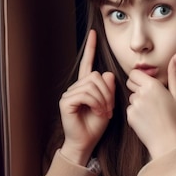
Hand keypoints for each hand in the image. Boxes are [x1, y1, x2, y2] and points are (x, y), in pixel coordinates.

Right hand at [59, 30, 115, 164]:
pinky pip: (86, 94)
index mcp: (86, 86)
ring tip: (104, 112)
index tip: (94, 33)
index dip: (91, 48)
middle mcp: (76, 87)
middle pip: (96, 76)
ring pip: (93, 85)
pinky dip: (96, 103)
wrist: (86, 142)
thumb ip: (109, 89)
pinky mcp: (66, 101)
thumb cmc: (96, 125)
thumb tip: (107, 74)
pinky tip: (98, 112)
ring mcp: (69, 94)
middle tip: (110, 108)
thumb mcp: (109, 105)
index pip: (88, 63)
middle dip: (108, 92)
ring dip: (103, 99)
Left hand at [126, 53, 175, 158]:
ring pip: (131, 97)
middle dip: (138, 88)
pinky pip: (130, 110)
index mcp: (153, 86)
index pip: (134, 73)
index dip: (140, 78)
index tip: (149, 86)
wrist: (168, 142)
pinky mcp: (129, 117)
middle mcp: (141, 94)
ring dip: (138, 101)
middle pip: (130, 83)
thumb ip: (174, 73)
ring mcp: (134, 106)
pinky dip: (136, 113)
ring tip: (152, 112)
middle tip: (152, 99)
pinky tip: (147, 120)